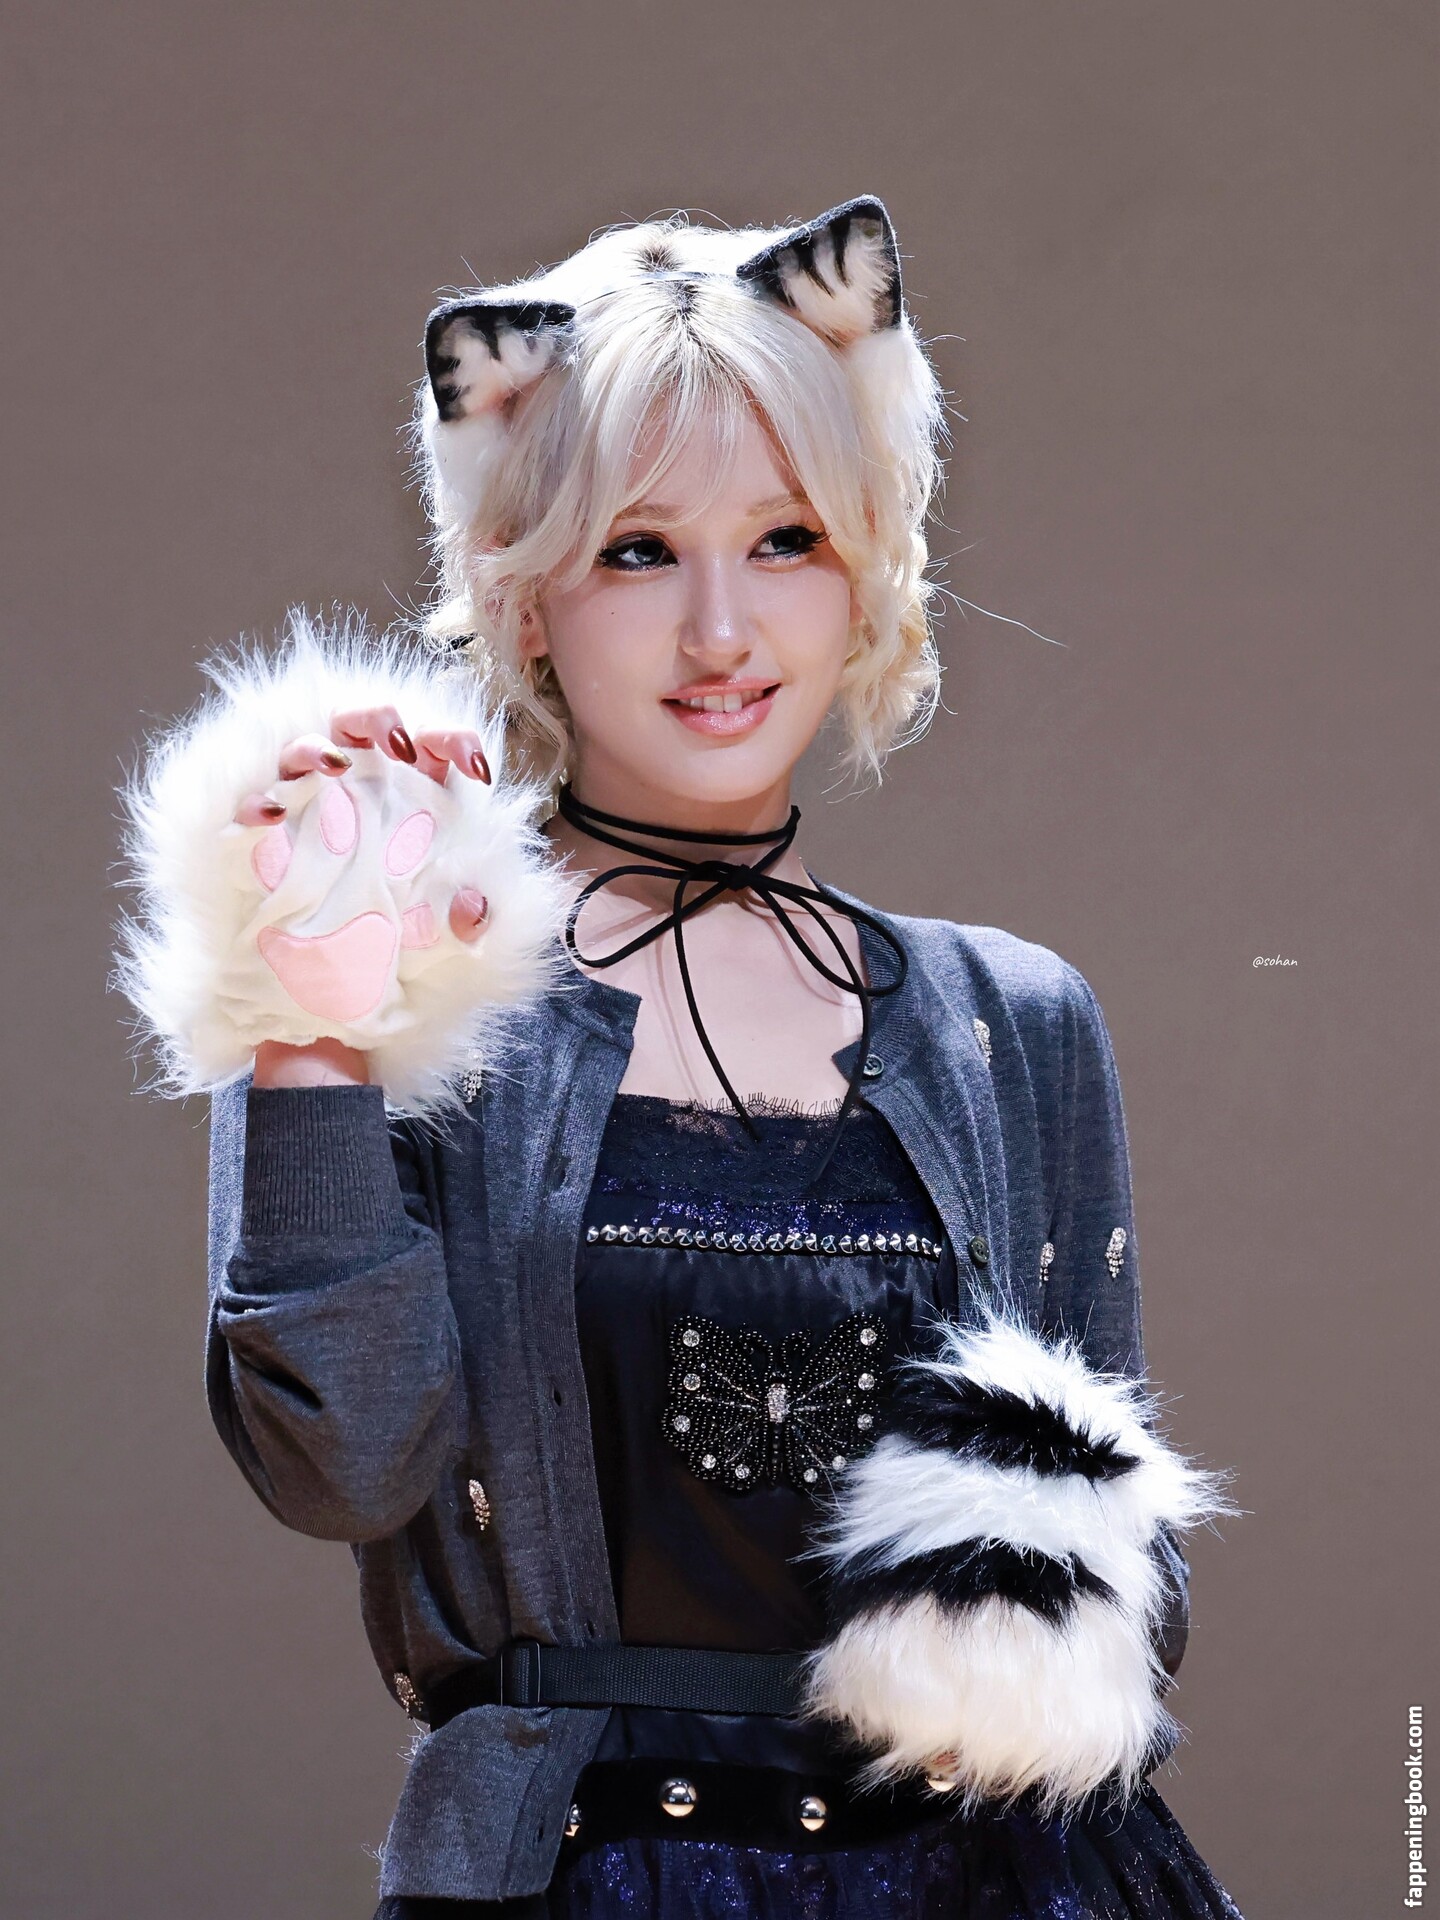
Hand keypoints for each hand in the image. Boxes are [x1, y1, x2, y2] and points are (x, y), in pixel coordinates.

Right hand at [239, 707, 493, 1086]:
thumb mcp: (447, 962)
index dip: (454, 743)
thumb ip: (471, 932)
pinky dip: (255, 803)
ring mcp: (305, 815)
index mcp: (413, 810)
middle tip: (397, 745)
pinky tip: (268, 813)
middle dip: (380, 720)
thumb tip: (475, 906)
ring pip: (303, 751)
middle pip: (365, 730)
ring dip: (314, 746)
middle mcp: (358, 800)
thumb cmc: (393, 978)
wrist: (328, 1027)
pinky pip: (247, 809)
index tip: (474, 767)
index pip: (434, 753)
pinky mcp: (257, 846)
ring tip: (332, 763)